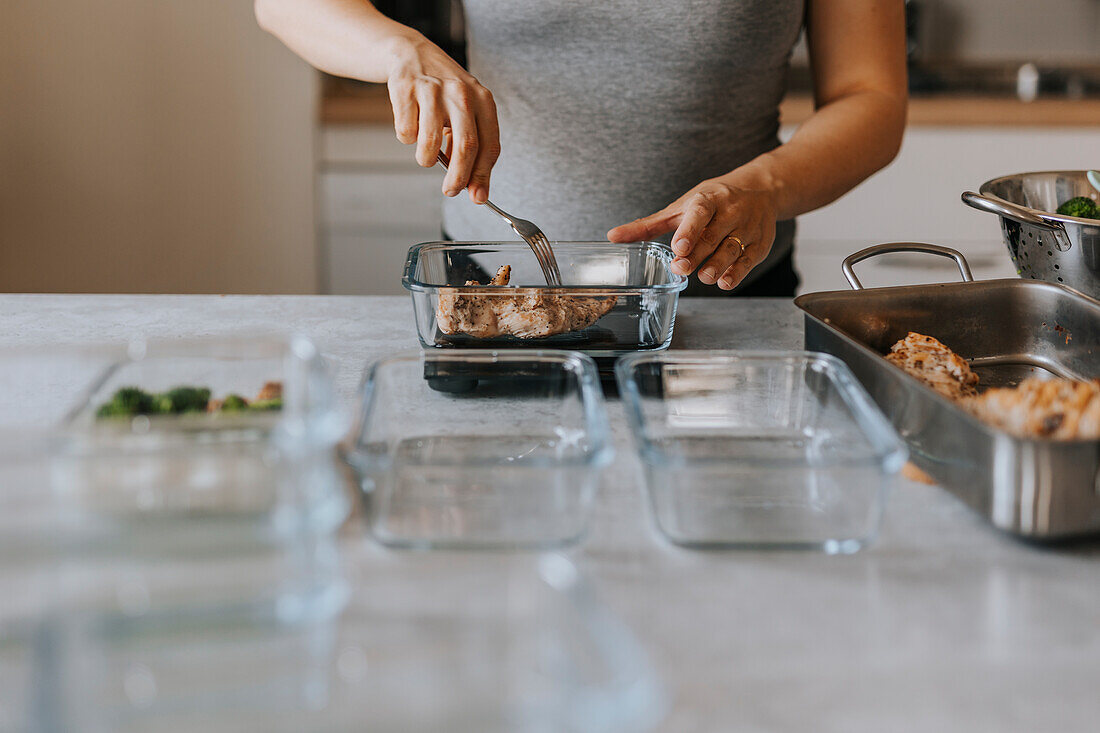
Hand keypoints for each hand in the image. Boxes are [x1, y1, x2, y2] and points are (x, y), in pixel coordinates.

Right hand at [386, 34, 499, 203]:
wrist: (411, 53)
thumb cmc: (443, 92)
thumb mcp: (466, 111)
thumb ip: (472, 145)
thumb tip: (472, 188)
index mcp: (483, 101)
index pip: (489, 146)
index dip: (483, 176)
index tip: (478, 197)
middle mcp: (462, 93)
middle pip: (466, 147)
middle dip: (458, 178)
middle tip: (450, 191)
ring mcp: (433, 90)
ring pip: (430, 143)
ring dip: (426, 160)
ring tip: (425, 156)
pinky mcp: (406, 89)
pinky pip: (406, 132)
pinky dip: (407, 138)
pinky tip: (411, 124)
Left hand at [607, 178, 778, 289]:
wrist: (761, 191)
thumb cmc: (713, 201)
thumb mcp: (680, 208)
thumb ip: (648, 225)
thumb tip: (613, 237)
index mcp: (709, 199)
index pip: (700, 213)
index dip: (689, 230)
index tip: (679, 247)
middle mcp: (731, 211)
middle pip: (713, 236)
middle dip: (697, 255)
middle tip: (681, 268)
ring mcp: (747, 228)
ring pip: (732, 250)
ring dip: (716, 266)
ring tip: (702, 277)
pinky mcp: (760, 244)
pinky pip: (748, 260)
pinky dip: (736, 273)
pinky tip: (723, 282)